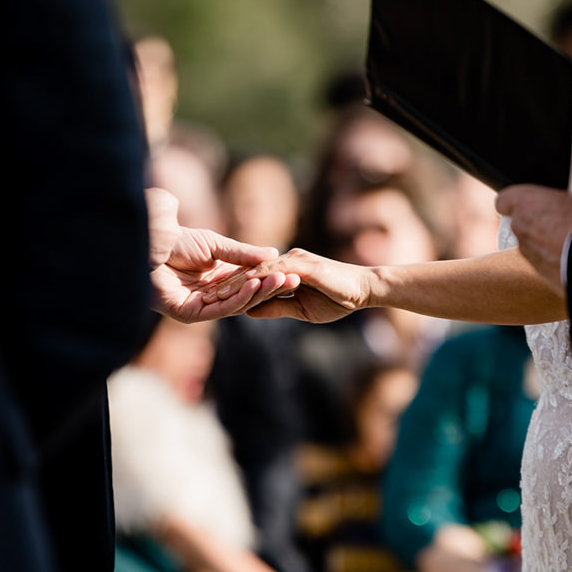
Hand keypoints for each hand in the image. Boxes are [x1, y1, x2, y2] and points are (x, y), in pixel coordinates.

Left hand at [149, 190, 299, 321]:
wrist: (143, 240)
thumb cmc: (171, 237)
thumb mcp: (215, 243)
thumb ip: (242, 253)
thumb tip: (274, 254)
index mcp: (216, 277)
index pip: (249, 281)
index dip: (270, 277)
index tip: (293, 270)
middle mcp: (210, 294)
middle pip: (246, 295)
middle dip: (270, 287)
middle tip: (294, 279)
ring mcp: (199, 306)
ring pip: (236, 303)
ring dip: (259, 292)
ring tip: (279, 281)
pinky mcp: (187, 314)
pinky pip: (219, 309)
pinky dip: (238, 298)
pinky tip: (254, 285)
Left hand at [212, 248, 373, 322]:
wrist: (366, 289)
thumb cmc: (339, 299)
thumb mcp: (301, 308)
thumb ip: (276, 307)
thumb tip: (248, 311)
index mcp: (286, 268)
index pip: (255, 277)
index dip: (235, 287)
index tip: (215, 299)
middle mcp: (287, 260)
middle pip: (251, 270)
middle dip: (228, 283)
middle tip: (205, 295)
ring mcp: (294, 260)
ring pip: (259, 269)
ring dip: (237, 282)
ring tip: (216, 294)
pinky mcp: (303, 265)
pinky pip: (275, 272)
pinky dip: (258, 280)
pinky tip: (242, 289)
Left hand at [495, 186, 571, 292]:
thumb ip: (559, 202)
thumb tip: (564, 207)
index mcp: (523, 203)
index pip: (503, 200)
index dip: (513, 202)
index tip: (524, 202)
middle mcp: (518, 227)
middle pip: (519, 222)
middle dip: (535, 222)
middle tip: (558, 221)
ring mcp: (526, 251)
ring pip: (530, 243)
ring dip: (544, 241)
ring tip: (570, 239)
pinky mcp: (537, 269)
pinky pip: (542, 259)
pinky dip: (552, 257)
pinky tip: (571, 253)